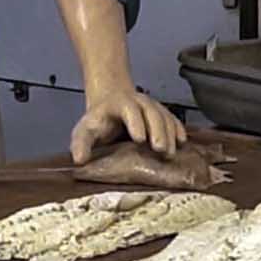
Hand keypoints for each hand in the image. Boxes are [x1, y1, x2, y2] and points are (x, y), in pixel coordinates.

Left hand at [70, 88, 185, 164]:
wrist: (112, 100)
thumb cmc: (99, 120)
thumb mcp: (85, 129)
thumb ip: (81, 143)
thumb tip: (79, 160)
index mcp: (119, 104)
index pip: (129, 110)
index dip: (136, 123)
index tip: (139, 139)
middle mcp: (139, 102)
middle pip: (152, 112)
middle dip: (157, 131)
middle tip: (160, 149)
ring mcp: (152, 107)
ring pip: (164, 116)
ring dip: (169, 134)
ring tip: (170, 153)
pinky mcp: (162, 114)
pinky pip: (173, 120)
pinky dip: (178, 130)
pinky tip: (182, 142)